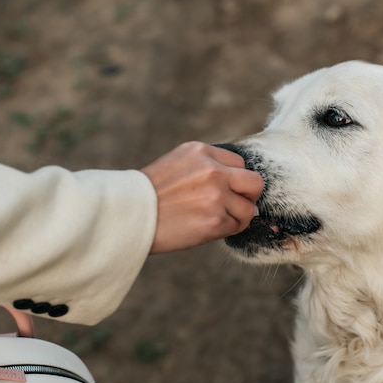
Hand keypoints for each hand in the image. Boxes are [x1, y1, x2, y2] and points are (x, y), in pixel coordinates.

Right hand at [140, 141, 262, 253]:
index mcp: (201, 152)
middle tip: (234, 206)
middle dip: (248, 196)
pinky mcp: (215, 220)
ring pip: (248, 208)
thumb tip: (236, 180)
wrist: (127, 216)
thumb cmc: (149, 194)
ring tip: (214, 220)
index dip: (234, 181)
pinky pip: (236, 226)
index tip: (223, 192)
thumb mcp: (177, 164)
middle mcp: (212, 170)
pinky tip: (206, 229)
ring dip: (236, 217)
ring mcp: (216, 195)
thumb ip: (205, 166)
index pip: (239, 164)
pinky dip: (226, 230)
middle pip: (255, 182)